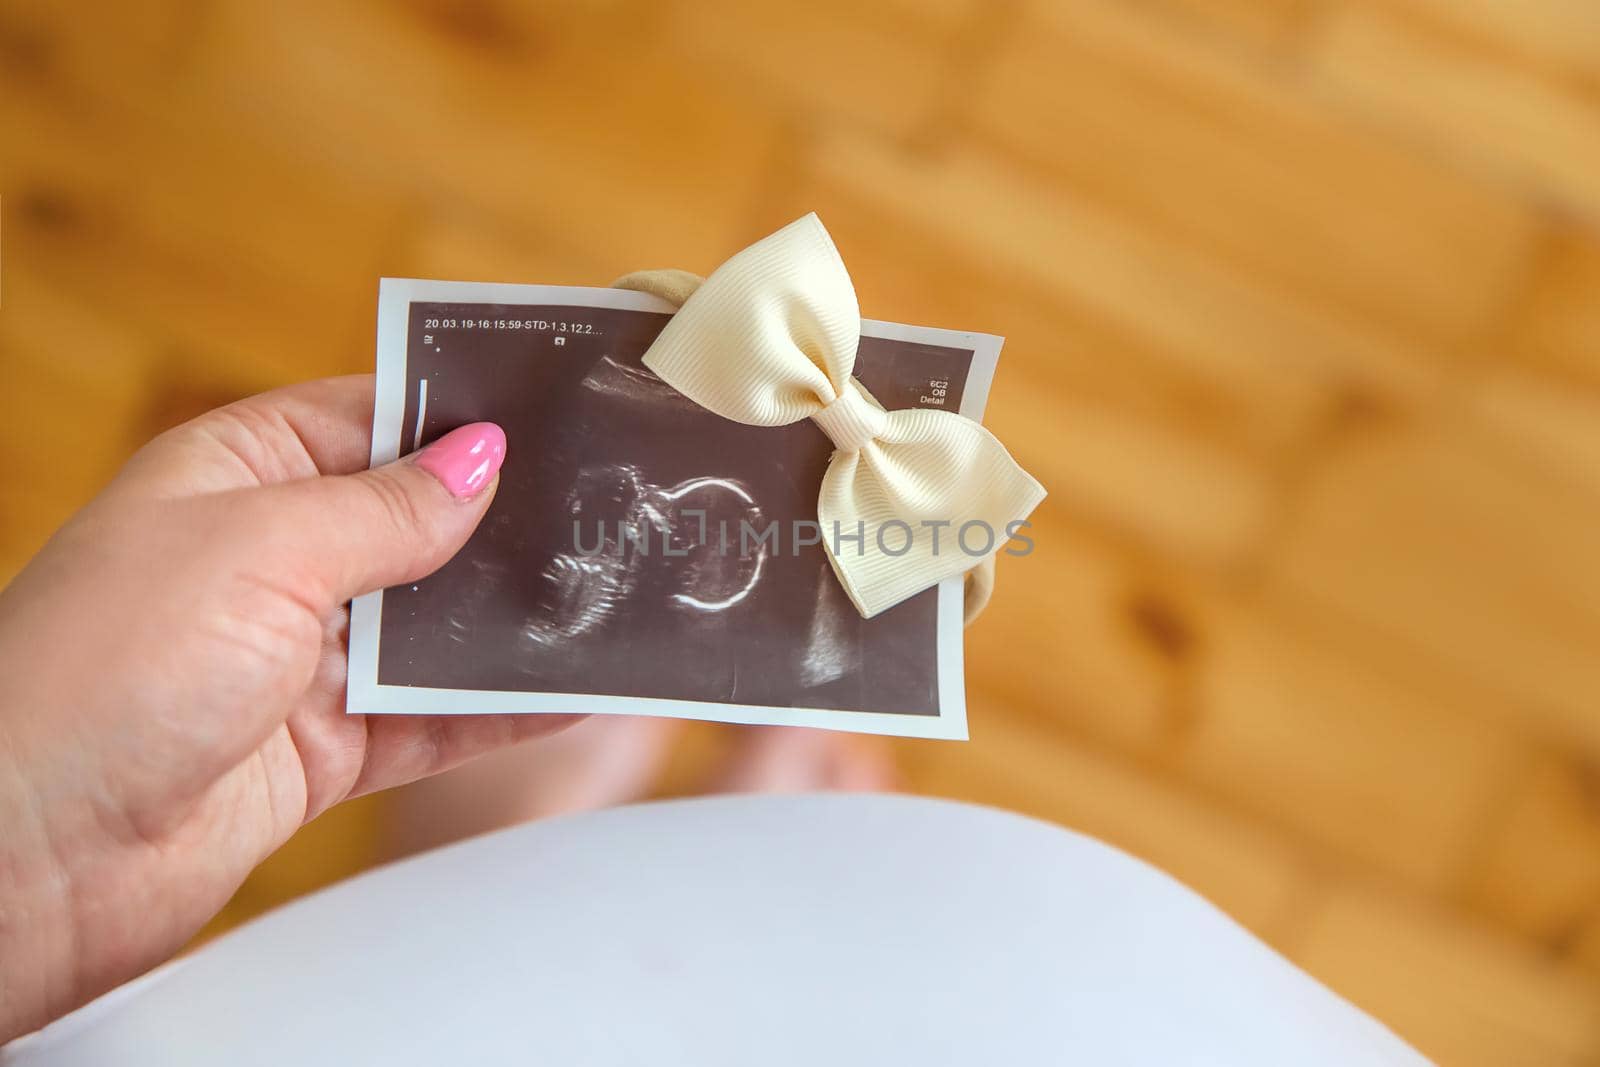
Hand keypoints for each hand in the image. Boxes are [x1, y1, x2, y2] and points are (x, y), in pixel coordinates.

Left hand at [0, 376, 576, 1040]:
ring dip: (512, 621)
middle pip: (416, 522)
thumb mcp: (259, 551)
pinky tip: (569, 693)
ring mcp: (299, 655)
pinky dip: (499, 709)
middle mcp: (271, 557)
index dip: (459, 410)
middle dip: (503, 522)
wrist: (29, 856)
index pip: (372, 416)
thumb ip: (386, 510)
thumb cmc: (103, 672)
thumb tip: (481, 457)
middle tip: (608, 508)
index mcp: (237, 474)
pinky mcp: (324, 745)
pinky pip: (433, 718)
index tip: (556, 410)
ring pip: (435, 625)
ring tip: (609, 598)